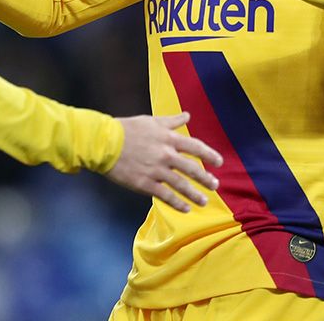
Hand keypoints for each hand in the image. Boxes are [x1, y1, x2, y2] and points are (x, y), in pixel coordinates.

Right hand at [106, 113, 221, 212]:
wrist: (104, 143)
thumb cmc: (127, 129)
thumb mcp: (151, 121)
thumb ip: (171, 121)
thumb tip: (187, 115)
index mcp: (168, 138)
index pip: (195, 146)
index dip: (209, 155)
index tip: (219, 162)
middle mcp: (165, 155)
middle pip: (192, 168)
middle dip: (205, 178)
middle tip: (215, 186)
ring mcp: (156, 170)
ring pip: (181, 185)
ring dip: (195, 194)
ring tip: (204, 201)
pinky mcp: (145, 183)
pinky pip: (166, 195)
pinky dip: (177, 203)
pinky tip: (186, 208)